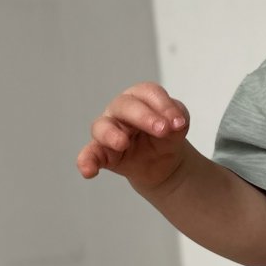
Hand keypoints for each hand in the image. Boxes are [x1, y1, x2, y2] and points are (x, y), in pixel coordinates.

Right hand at [76, 82, 191, 189]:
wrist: (164, 162)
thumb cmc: (167, 135)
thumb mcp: (178, 126)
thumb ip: (177, 121)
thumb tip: (175, 124)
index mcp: (141, 97)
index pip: (149, 94)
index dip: (164, 106)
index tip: (178, 123)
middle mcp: (120, 110)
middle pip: (125, 106)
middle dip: (143, 117)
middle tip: (161, 130)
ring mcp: (108, 130)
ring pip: (101, 127)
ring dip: (111, 134)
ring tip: (123, 144)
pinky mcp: (101, 153)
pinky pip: (90, 155)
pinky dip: (86, 161)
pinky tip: (88, 171)